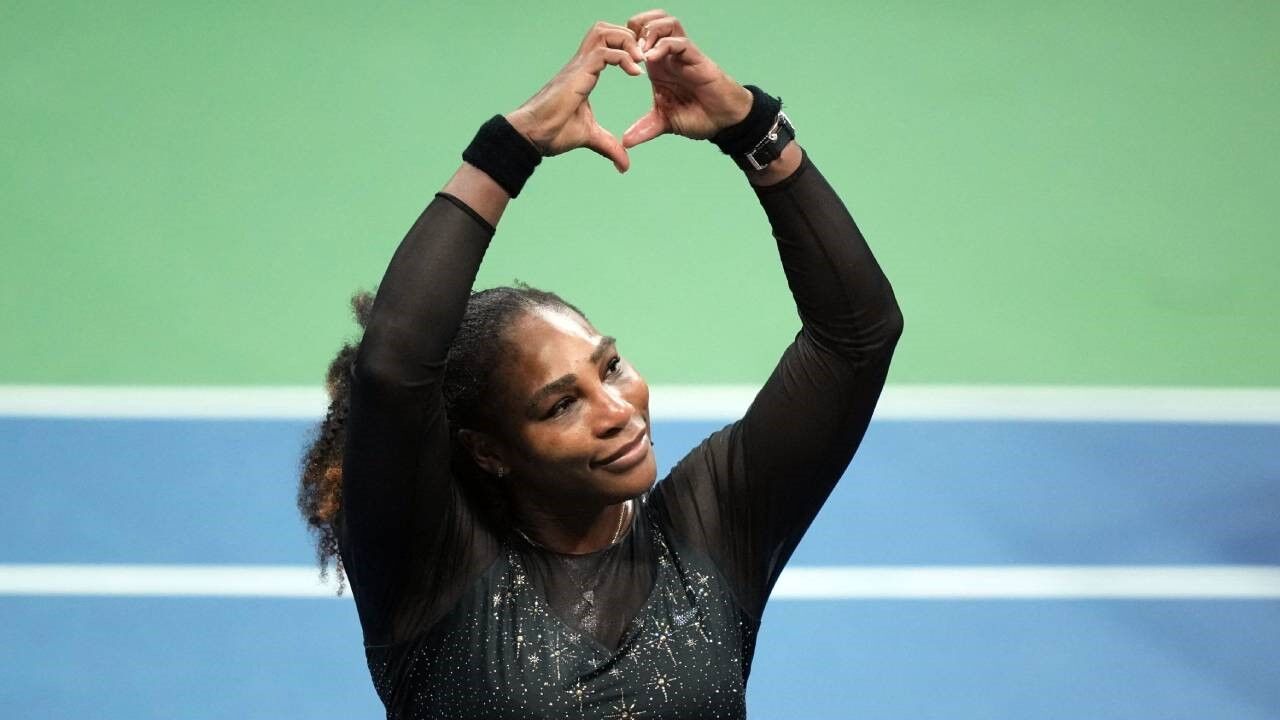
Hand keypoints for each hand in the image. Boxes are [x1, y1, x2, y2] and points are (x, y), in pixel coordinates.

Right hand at [505, 22, 644, 172]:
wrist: (532, 135)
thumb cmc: (552, 133)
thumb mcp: (590, 137)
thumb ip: (609, 147)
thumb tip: (625, 166)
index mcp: (584, 73)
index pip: (606, 44)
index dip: (625, 48)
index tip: (641, 66)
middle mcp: (581, 64)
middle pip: (605, 29)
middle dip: (629, 36)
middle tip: (643, 58)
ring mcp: (579, 66)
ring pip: (604, 32)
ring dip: (627, 41)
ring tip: (640, 60)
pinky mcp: (578, 73)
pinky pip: (605, 53)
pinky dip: (624, 57)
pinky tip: (635, 73)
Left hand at [622, 10, 753, 147]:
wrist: (724, 122)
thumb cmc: (698, 116)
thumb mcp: (664, 122)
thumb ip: (644, 128)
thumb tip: (625, 141)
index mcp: (658, 65)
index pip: (640, 35)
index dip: (625, 40)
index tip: (614, 55)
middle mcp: (670, 55)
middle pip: (651, 20)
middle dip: (635, 26)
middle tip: (626, 46)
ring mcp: (684, 55)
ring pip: (667, 23)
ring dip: (650, 31)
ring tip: (640, 51)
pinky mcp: (697, 59)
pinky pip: (680, 42)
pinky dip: (663, 45)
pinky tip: (651, 58)